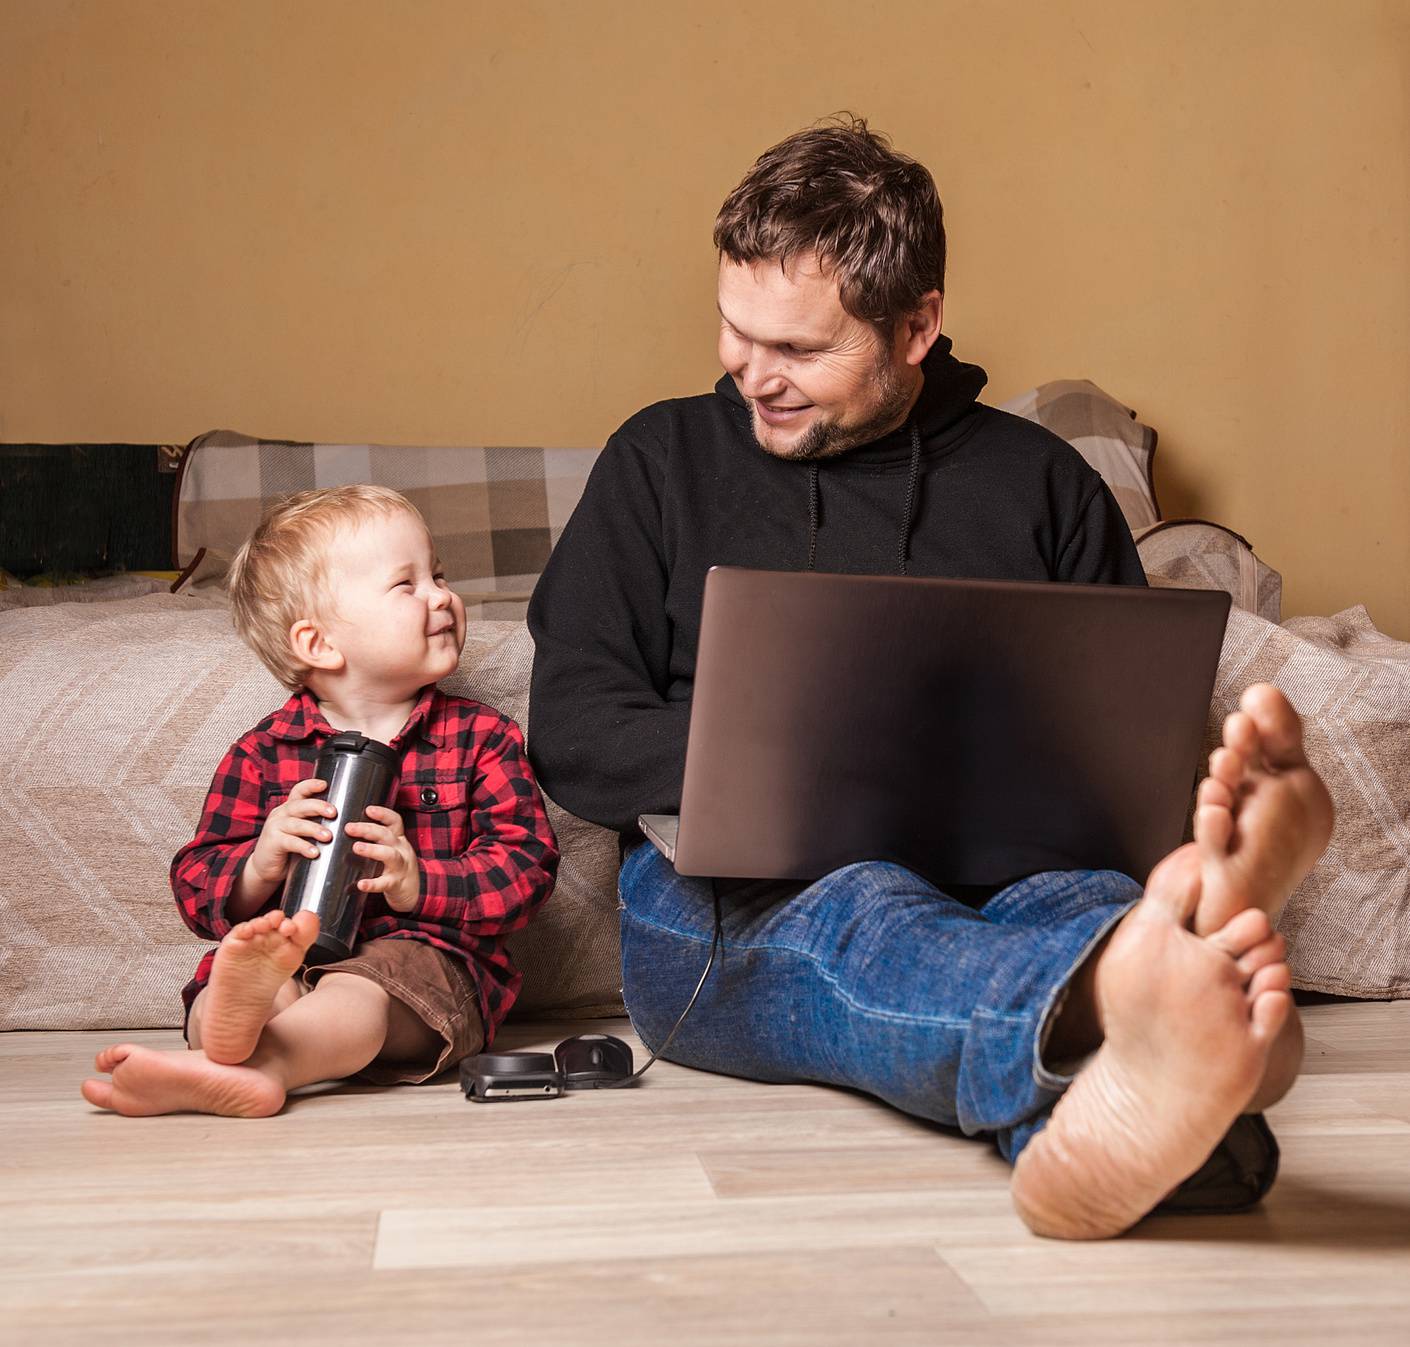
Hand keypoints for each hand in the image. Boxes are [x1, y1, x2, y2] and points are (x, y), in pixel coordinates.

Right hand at [245, 777, 337, 891]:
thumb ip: (315, 823)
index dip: (310, 786)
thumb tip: (346, 822)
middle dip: (318, 807)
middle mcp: (281, 814)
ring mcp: (275, 827)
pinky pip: (290, 842)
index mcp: (290, 808)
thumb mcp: (301, 832)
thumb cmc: (289, 848)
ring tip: (328, 837)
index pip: (299, 791)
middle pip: (300, 805)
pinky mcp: (272, 843)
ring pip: (296, 824)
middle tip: (333, 813)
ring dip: (313, 829)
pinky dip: (303, 847)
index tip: (324, 784)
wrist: (265, 868)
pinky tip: (315, 853)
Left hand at [345, 805, 419, 912]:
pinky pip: (384, 883)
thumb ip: (377, 840)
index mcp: (398, 840)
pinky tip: (361, 884)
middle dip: (368, 829)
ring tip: (357, 847)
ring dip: (373, 850)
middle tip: (349, 827)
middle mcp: (401, 850)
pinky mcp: (396, 884)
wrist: (415, 892)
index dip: (383, 814)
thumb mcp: (393, 849)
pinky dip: (372, 883)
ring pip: (389, 855)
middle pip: (387, 835)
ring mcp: (400, 867)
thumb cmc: (397, 868)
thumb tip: (349, 829)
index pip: (395, 821)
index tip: (368, 809)